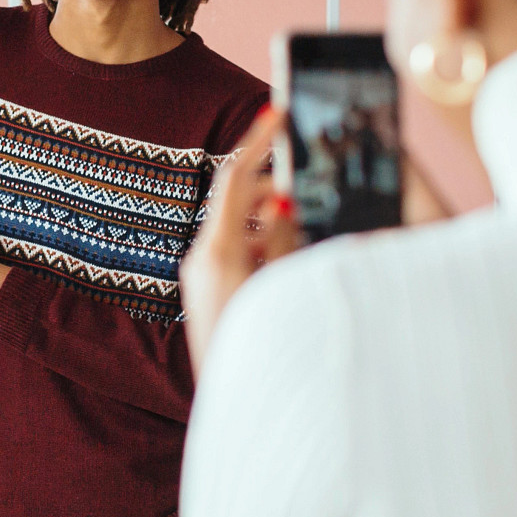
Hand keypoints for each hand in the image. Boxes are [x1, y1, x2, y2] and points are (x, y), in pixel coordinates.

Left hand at [179, 106, 300, 372]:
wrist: (233, 407)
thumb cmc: (258, 353)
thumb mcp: (280, 288)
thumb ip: (284, 241)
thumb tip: (285, 201)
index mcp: (217, 253)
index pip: (236, 178)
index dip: (258, 140)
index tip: (278, 108)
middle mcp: (203, 260)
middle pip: (241, 199)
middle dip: (277, 185)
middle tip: (313, 175)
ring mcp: (203, 277)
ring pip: (245, 225)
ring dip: (277, 218)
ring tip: (312, 225)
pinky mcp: (210, 292)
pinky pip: (242, 250)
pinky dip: (268, 243)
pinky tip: (295, 259)